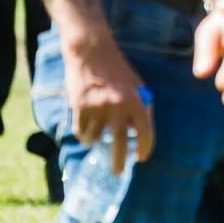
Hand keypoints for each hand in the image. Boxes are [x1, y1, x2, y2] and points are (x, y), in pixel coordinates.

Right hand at [63, 37, 152, 175]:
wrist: (91, 51)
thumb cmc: (117, 68)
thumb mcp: (136, 84)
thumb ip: (140, 105)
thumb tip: (137, 131)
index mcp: (135, 100)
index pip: (144, 131)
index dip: (145, 147)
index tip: (141, 158)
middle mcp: (117, 106)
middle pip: (119, 143)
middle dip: (119, 162)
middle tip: (118, 171)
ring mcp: (96, 107)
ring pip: (95, 138)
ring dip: (96, 143)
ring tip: (97, 140)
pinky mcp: (78, 106)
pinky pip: (80, 131)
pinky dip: (84, 134)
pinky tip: (86, 132)